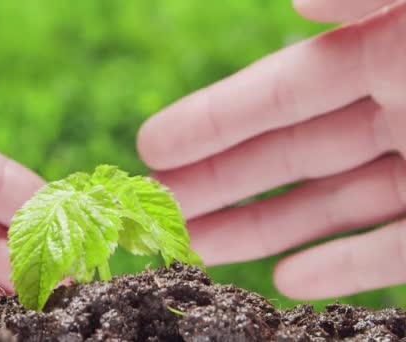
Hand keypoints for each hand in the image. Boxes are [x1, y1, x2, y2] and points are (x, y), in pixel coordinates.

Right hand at [138, 0, 405, 299]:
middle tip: (156, 202)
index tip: (153, 143)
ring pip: (333, 205)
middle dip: (220, 178)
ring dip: (263, 229)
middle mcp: (402, 112)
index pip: (282, 91)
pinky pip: (394, 250)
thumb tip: (296, 1)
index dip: (215, 118)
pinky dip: (345, 267)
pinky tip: (290, 279)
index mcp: (390, 53)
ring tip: (197, 246)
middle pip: (292, 152)